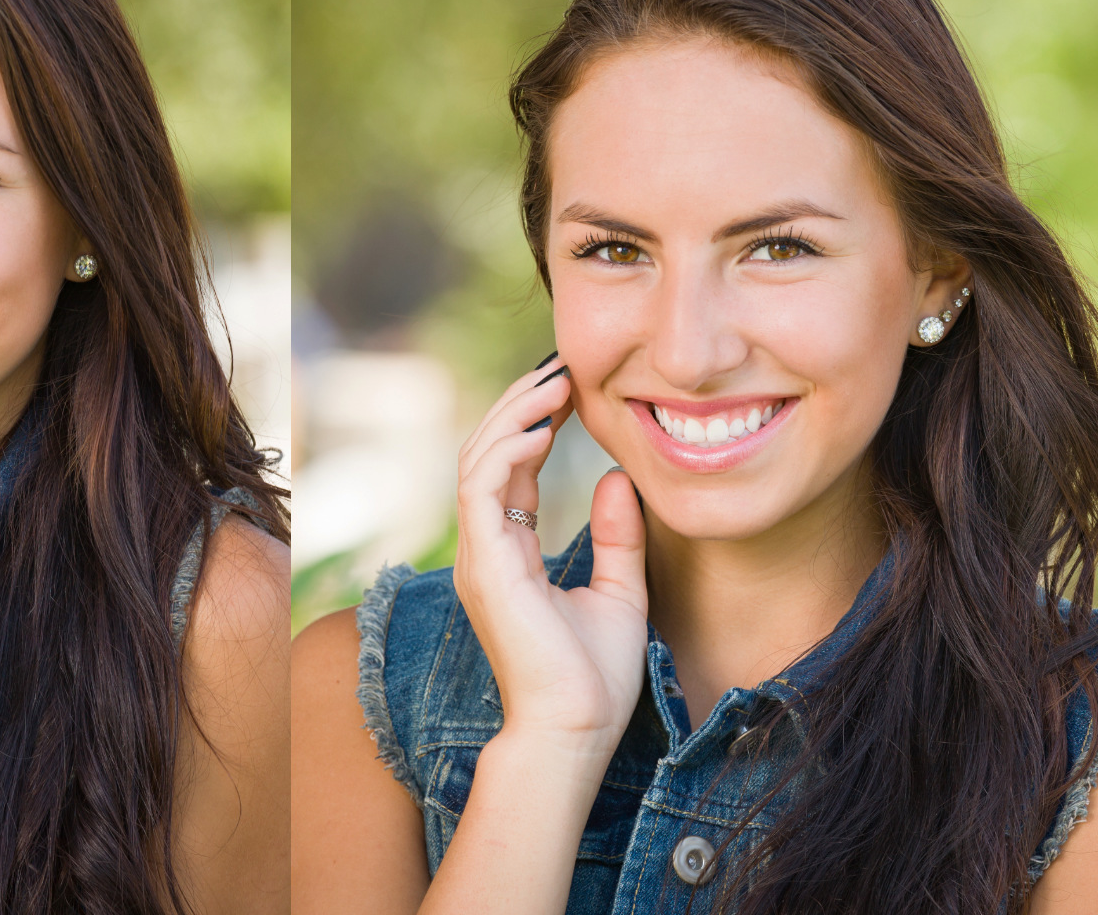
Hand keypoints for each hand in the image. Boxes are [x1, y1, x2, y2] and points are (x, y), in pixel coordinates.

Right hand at [452, 356, 649, 757]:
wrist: (576, 730)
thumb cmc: (593, 678)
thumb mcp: (619, 591)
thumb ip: (617, 536)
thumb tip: (616, 478)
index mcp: (508, 554)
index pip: (511, 469)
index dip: (536, 423)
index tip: (573, 389)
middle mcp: (484, 549)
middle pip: (487, 453)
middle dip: (521, 404)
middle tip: (562, 366)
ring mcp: (478, 554)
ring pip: (478, 459)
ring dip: (515, 413)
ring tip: (557, 380)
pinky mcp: (484, 563)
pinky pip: (482, 485)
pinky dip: (509, 447)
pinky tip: (545, 423)